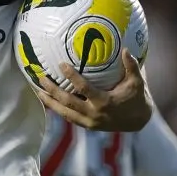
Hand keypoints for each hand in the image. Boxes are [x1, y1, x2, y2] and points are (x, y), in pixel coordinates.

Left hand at [36, 49, 152, 131]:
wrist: (138, 121)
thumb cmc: (137, 97)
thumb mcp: (137, 82)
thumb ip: (132, 66)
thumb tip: (126, 49)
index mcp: (104, 102)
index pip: (84, 89)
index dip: (72, 77)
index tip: (61, 64)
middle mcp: (94, 114)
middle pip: (68, 102)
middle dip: (53, 91)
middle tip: (41, 78)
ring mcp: (89, 122)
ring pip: (64, 113)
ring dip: (50, 102)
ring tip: (37, 91)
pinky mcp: (87, 126)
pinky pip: (69, 117)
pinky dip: (57, 109)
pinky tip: (48, 101)